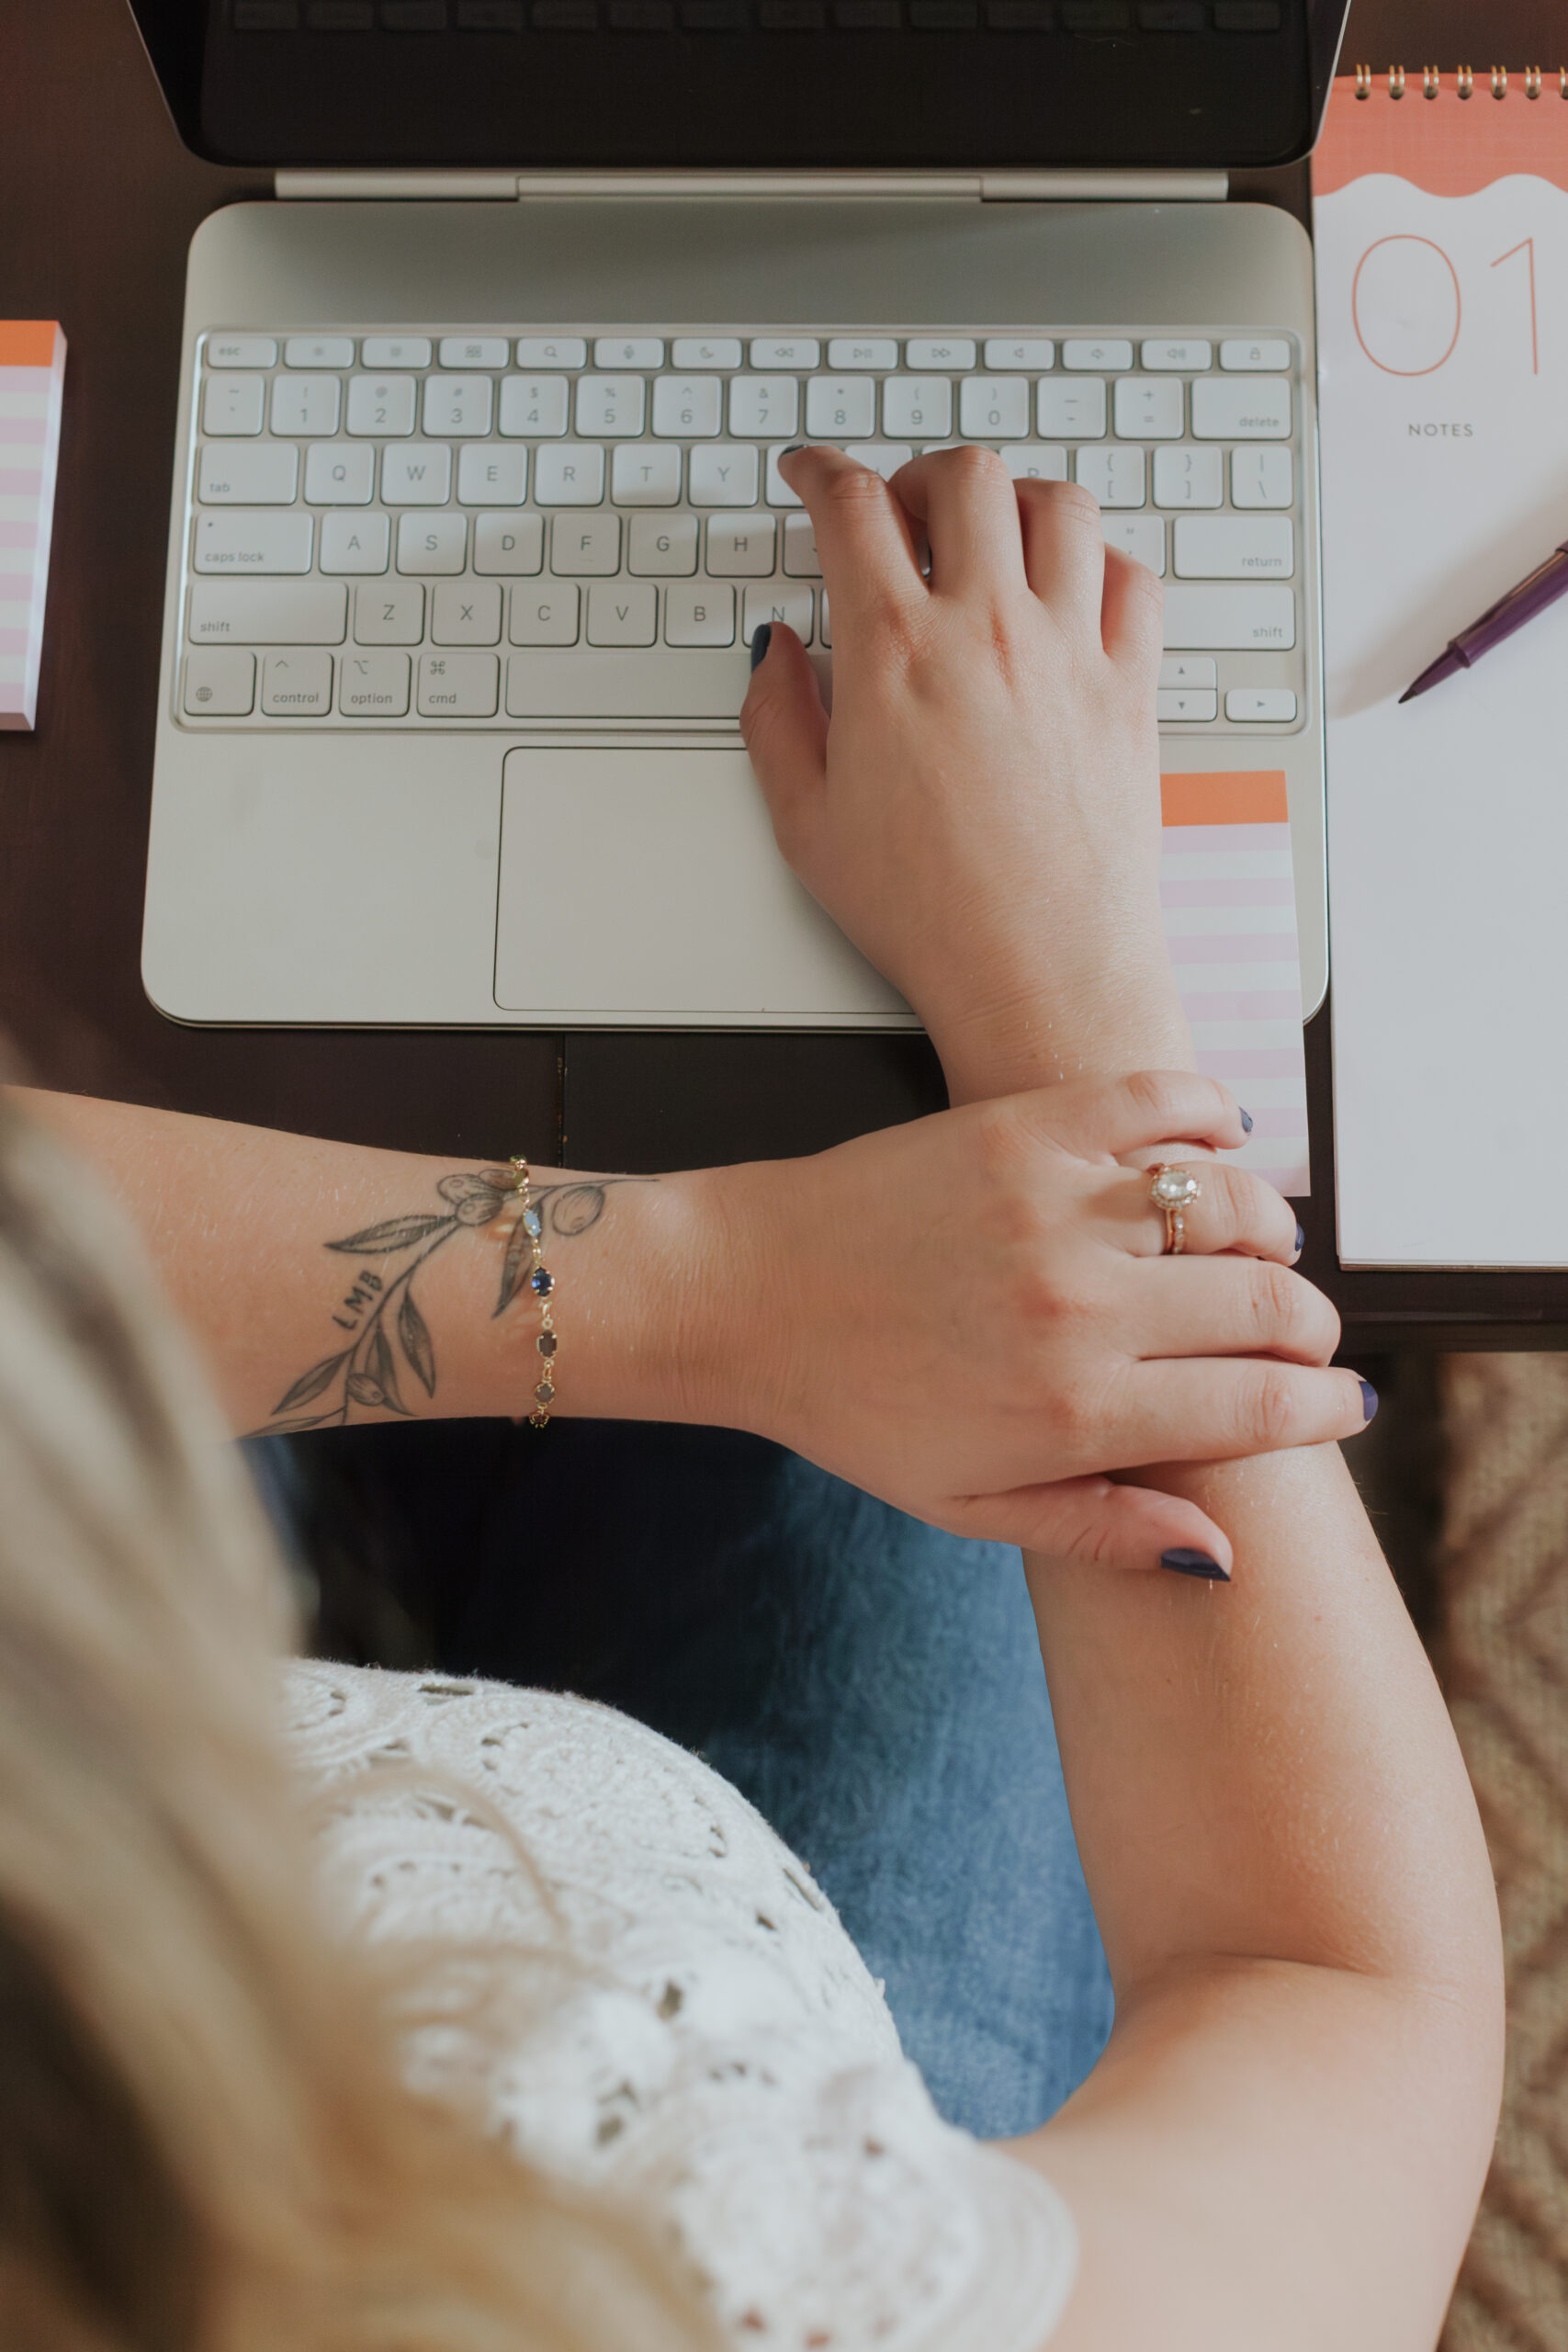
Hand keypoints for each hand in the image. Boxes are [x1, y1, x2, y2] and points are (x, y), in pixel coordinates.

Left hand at [694, 1071, 1366, 1572]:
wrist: (748, 1294)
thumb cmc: (853, 1406)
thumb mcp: (968, 1503)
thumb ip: (1101, 1526)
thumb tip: (1224, 1552)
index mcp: (1074, 1410)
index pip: (1261, 1404)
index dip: (1323, 1406)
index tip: (1338, 1404)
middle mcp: (1080, 1307)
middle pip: (1270, 1304)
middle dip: (1311, 1326)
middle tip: (1302, 1333)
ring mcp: (1056, 1205)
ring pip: (1235, 1202)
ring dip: (1270, 1230)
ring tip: (1258, 1251)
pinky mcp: (1026, 1126)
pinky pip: (1164, 1101)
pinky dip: (1212, 1117)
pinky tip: (1213, 1149)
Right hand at [741, 445, 1185, 1105]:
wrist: (1040, 974)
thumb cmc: (930, 916)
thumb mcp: (807, 825)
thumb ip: (776, 720)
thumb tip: (778, 651)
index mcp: (893, 655)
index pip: (850, 506)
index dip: (818, 469)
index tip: (808, 471)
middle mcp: (987, 631)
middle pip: (962, 476)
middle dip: (919, 476)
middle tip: (900, 515)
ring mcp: (1069, 652)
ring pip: (1057, 502)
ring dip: (1014, 500)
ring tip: (989, 538)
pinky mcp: (1131, 687)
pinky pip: (1130, 575)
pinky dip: (1097, 560)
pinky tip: (1068, 590)